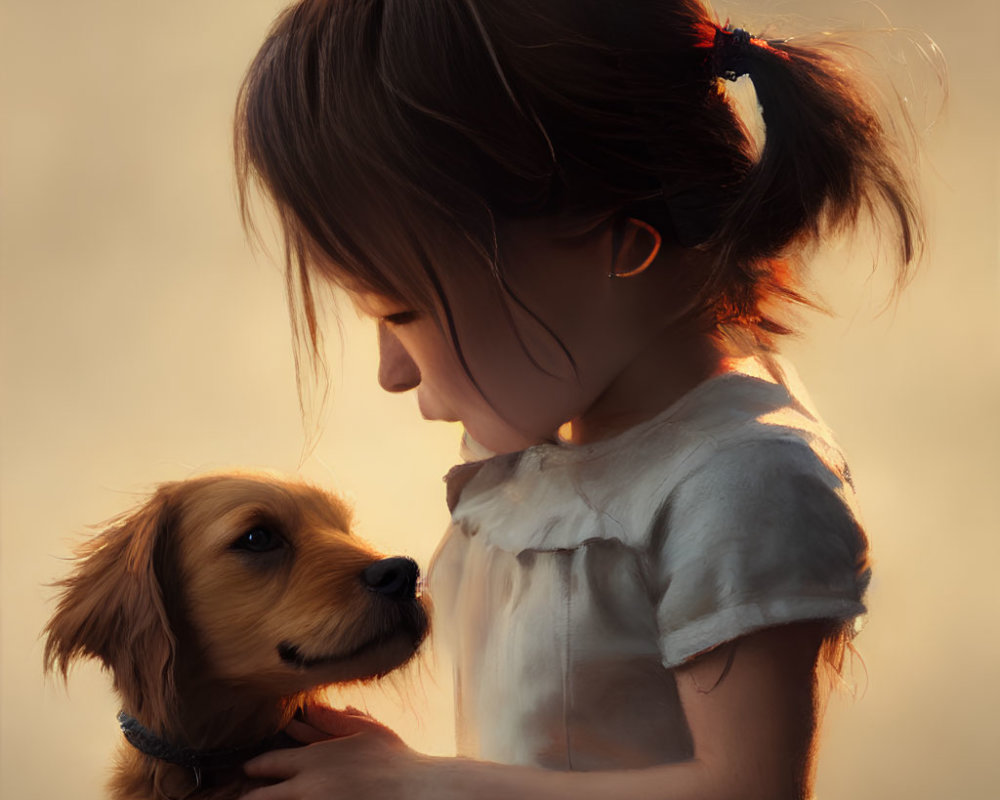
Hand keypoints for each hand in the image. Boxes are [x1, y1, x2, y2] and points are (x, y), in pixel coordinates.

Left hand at [240, 705, 435, 799]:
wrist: (415, 792)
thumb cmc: (393, 759)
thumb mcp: (364, 730)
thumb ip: (332, 720)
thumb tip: (309, 709)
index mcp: (313, 760)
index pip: (268, 765)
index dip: (255, 768)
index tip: (249, 770)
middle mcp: (306, 788)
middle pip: (259, 798)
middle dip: (250, 797)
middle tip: (244, 796)